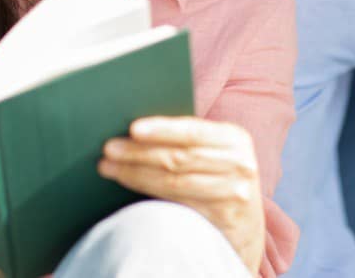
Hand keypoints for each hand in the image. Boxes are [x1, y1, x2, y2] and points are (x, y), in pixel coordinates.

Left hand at [98, 116, 264, 272]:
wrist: (246, 226)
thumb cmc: (219, 179)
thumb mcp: (215, 153)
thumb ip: (187, 141)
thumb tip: (134, 129)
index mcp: (234, 137)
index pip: (192, 131)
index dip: (162, 129)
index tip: (132, 128)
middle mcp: (240, 163)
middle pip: (179, 158)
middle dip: (139, 153)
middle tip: (109, 149)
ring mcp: (235, 193)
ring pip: (174, 182)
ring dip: (136, 174)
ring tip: (109, 167)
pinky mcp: (224, 218)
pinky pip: (178, 205)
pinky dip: (150, 195)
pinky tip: (130, 187)